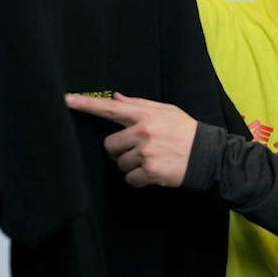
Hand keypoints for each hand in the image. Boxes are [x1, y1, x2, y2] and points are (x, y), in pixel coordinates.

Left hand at [66, 92, 197, 187]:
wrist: (210, 156)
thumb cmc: (188, 133)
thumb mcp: (168, 112)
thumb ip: (141, 104)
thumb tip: (117, 97)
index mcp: (146, 114)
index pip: (110, 108)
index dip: (86, 104)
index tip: (66, 100)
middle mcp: (143, 132)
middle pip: (109, 144)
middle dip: (120, 151)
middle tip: (139, 151)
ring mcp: (146, 152)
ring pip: (119, 163)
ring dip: (132, 165)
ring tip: (152, 161)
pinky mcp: (150, 171)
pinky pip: (130, 178)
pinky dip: (139, 179)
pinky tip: (154, 173)